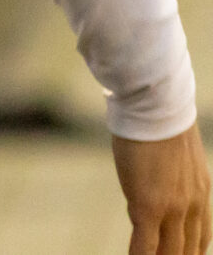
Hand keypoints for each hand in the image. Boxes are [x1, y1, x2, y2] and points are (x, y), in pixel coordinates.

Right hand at [115, 129, 210, 254]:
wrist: (156, 107)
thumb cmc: (158, 124)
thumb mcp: (173, 159)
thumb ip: (168, 182)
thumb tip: (149, 197)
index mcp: (201, 195)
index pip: (200, 237)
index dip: (191, 253)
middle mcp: (193, 206)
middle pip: (188, 250)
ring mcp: (172, 208)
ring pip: (171, 252)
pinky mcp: (149, 206)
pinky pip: (146, 244)